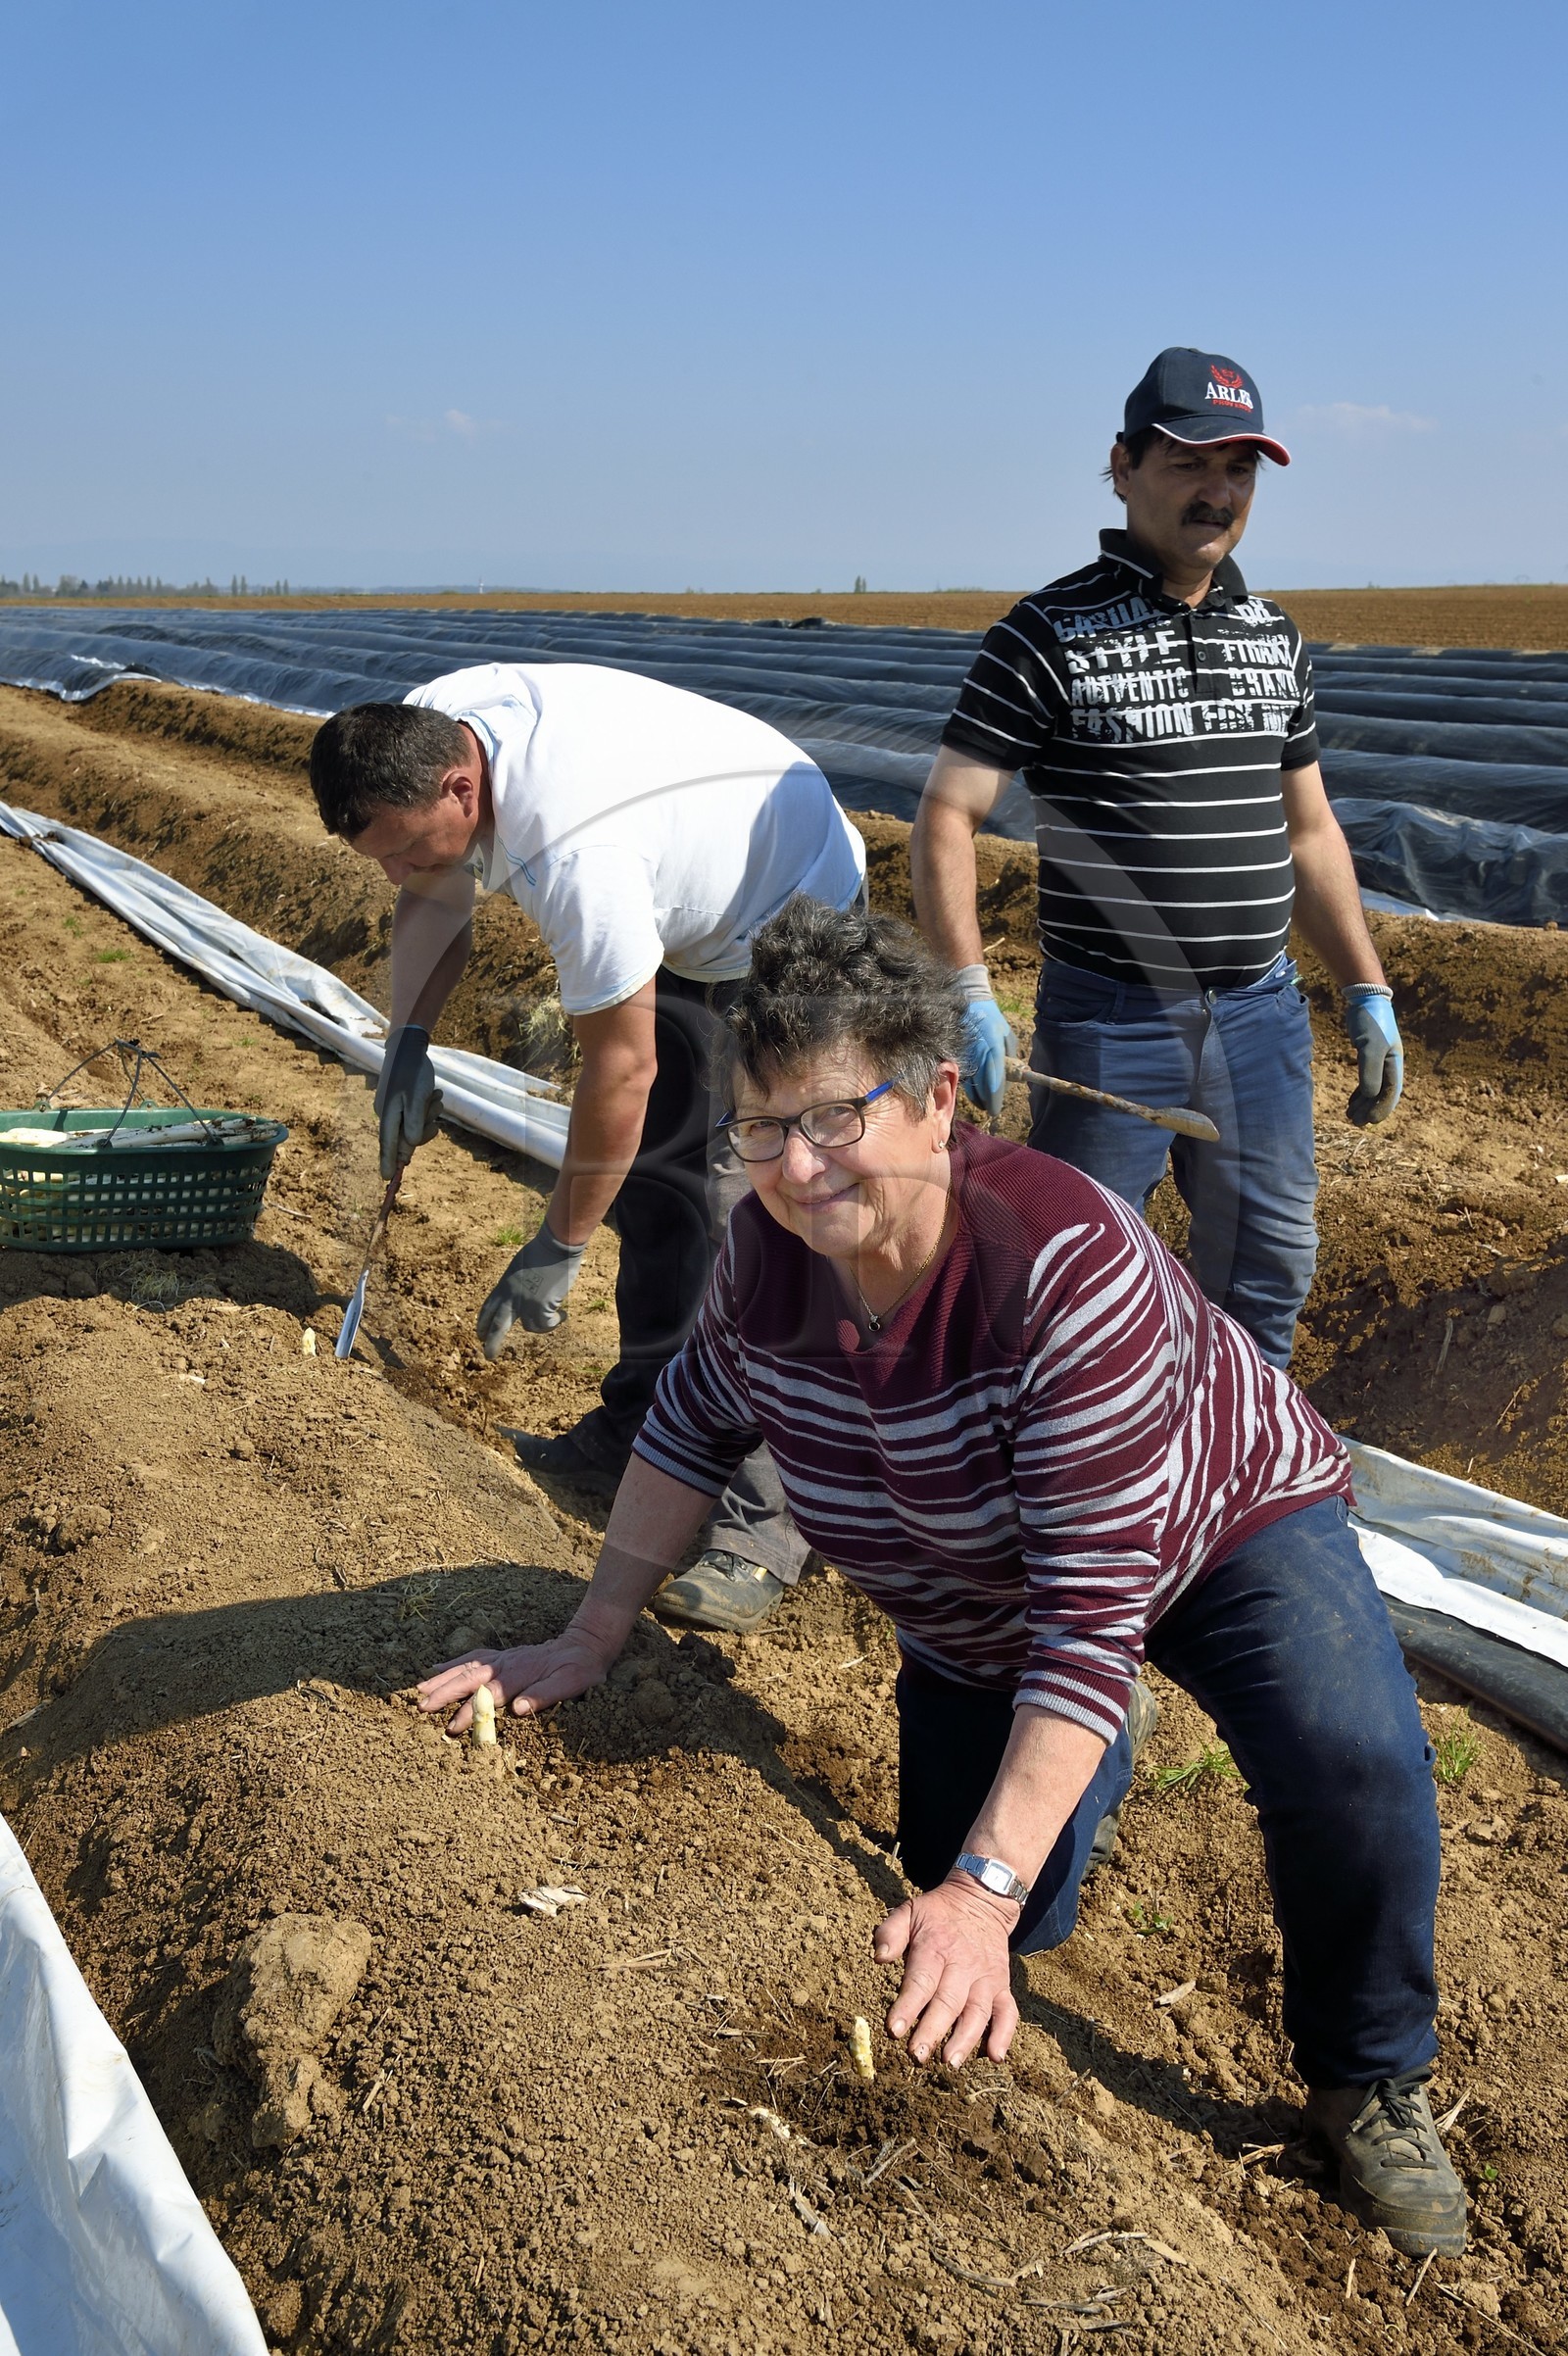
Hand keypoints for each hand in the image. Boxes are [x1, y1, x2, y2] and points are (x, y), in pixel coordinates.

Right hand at [374, 1024, 442, 1179]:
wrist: (410, 1048)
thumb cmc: (414, 1072)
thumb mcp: (417, 1098)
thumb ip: (413, 1123)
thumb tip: (411, 1146)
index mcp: (388, 1115)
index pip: (388, 1145)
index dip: (389, 1162)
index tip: (388, 1179)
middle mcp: (387, 1115)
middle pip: (407, 1137)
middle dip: (425, 1127)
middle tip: (435, 1106)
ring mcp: (393, 1109)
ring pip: (415, 1125)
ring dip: (429, 1115)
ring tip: (436, 1096)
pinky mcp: (401, 1104)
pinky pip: (416, 1116)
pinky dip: (427, 1109)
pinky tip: (435, 1094)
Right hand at [415, 1623, 614, 1732]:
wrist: (585, 1644)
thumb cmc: (580, 1668)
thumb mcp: (572, 1684)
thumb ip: (545, 1695)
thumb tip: (518, 1709)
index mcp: (520, 1675)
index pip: (487, 1697)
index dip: (469, 1713)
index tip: (452, 1728)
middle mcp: (506, 1664)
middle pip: (469, 1678)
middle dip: (444, 1692)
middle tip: (422, 1707)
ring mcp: (502, 1658)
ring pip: (466, 1666)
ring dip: (442, 1677)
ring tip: (418, 1689)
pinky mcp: (502, 1656)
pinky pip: (473, 1657)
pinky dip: (453, 1662)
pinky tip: (437, 1667)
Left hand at [476, 1220, 587, 1354]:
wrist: (555, 1246)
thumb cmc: (541, 1251)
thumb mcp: (519, 1267)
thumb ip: (516, 1284)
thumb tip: (521, 1297)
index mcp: (503, 1286)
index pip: (487, 1308)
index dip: (483, 1323)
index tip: (480, 1334)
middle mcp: (511, 1296)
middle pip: (497, 1326)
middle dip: (491, 1343)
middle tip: (489, 1356)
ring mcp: (525, 1302)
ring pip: (530, 1327)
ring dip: (542, 1325)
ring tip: (556, 1318)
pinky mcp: (541, 1306)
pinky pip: (547, 1324)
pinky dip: (556, 1321)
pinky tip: (564, 1315)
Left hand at [873, 1875, 1019, 2067]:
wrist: (982, 1900)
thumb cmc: (938, 1914)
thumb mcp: (910, 1911)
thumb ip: (891, 1932)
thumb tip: (879, 1956)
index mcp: (936, 1947)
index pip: (921, 1980)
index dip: (908, 2006)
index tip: (894, 2030)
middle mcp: (963, 1965)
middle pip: (948, 2002)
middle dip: (932, 2031)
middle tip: (916, 2056)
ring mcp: (986, 1978)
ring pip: (978, 2012)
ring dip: (965, 2039)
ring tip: (950, 2062)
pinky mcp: (1003, 1986)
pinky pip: (1008, 2012)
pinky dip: (1004, 2035)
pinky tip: (995, 2056)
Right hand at [958, 997, 1018, 1119]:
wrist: (968, 1002)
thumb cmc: (991, 1020)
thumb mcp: (1006, 1036)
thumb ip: (1010, 1058)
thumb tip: (1017, 1076)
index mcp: (993, 1046)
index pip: (994, 1077)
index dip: (994, 1096)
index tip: (994, 1109)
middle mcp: (978, 1051)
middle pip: (980, 1084)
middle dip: (985, 1099)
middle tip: (989, 1108)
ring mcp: (964, 1052)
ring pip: (969, 1082)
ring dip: (975, 1095)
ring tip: (982, 1102)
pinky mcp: (954, 1052)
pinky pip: (962, 1074)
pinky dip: (968, 1085)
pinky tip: (973, 1089)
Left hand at [1343, 991, 1402, 1125]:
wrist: (1365, 1000)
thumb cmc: (1370, 1022)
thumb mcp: (1370, 1047)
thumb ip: (1371, 1071)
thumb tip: (1370, 1096)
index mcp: (1395, 1064)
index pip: (1391, 1092)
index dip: (1381, 1108)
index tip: (1369, 1121)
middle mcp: (1391, 1064)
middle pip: (1382, 1093)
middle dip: (1370, 1109)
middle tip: (1356, 1123)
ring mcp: (1381, 1061)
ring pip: (1374, 1088)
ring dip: (1364, 1103)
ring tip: (1351, 1116)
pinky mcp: (1369, 1056)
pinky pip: (1367, 1080)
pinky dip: (1360, 1092)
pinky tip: (1352, 1102)